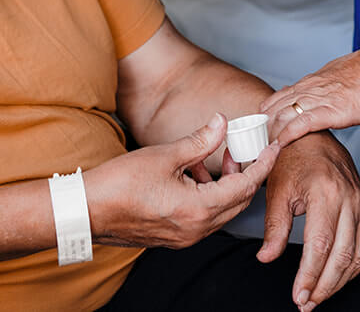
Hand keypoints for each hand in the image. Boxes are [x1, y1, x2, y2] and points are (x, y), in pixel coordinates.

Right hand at [87, 114, 278, 248]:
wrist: (86, 211)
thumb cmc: (120, 184)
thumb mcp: (165, 155)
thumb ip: (199, 140)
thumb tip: (221, 122)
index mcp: (198, 210)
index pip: (245, 187)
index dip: (262, 165)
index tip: (273, 148)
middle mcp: (196, 229)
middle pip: (238, 202)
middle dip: (245, 175)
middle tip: (241, 150)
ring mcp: (184, 237)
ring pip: (221, 211)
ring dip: (224, 185)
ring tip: (212, 159)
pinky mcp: (173, 237)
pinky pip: (204, 217)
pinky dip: (208, 197)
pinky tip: (192, 176)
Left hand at [256, 131, 359, 311]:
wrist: (314, 137)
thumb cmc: (291, 161)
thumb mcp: (276, 191)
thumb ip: (274, 228)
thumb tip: (266, 258)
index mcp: (326, 193)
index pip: (320, 246)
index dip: (309, 276)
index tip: (298, 296)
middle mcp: (349, 199)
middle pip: (342, 256)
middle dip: (324, 286)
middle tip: (306, 304)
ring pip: (357, 256)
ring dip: (338, 282)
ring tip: (317, 297)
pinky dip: (353, 269)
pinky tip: (336, 279)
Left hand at [261, 45, 359, 151]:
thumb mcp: (343, 74)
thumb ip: (329, 85)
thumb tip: (324, 91)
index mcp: (314, 81)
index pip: (281, 96)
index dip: (268, 112)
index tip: (262, 127)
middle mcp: (312, 88)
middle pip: (275, 106)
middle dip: (263, 126)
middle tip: (255, 143)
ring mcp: (320, 99)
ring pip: (283, 114)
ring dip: (271, 133)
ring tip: (262, 149)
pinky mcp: (332, 110)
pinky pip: (302, 123)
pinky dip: (287, 135)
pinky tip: (279, 145)